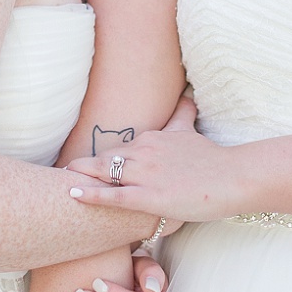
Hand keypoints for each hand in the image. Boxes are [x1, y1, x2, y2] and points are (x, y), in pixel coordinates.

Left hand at [65, 92, 238, 221]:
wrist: (235, 177)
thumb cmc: (214, 160)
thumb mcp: (191, 132)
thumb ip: (182, 115)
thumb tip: (185, 95)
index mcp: (153, 137)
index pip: (118, 148)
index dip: (98, 158)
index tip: (80, 164)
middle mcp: (145, 151)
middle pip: (104, 159)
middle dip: (80, 166)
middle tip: (58, 172)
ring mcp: (146, 174)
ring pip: (104, 173)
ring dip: (80, 177)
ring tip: (56, 182)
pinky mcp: (150, 196)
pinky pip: (113, 195)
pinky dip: (90, 194)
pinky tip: (72, 194)